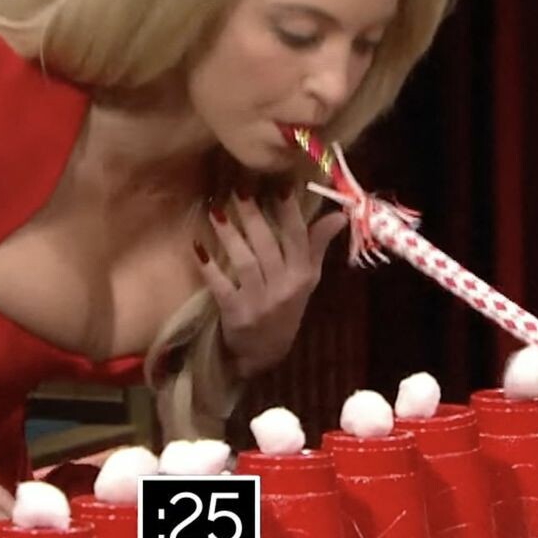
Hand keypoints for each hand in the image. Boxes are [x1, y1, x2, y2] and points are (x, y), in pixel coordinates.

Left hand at [199, 189, 346, 377]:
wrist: (266, 353)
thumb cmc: (287, 308)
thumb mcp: (308, 279)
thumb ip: (317, 245)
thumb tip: (339, 214)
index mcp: (303, 275)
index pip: (298, 237)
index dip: (289, 211)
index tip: (279, 184)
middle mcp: (284, 287)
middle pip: (268, 245)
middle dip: (252, 215)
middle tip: (238, 188)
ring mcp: (260, 302)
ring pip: (245, 261)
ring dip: (230, 235)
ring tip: (215, 210)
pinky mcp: (236, 314)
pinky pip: (221, 286)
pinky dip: (209, 267)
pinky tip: (198, 246)